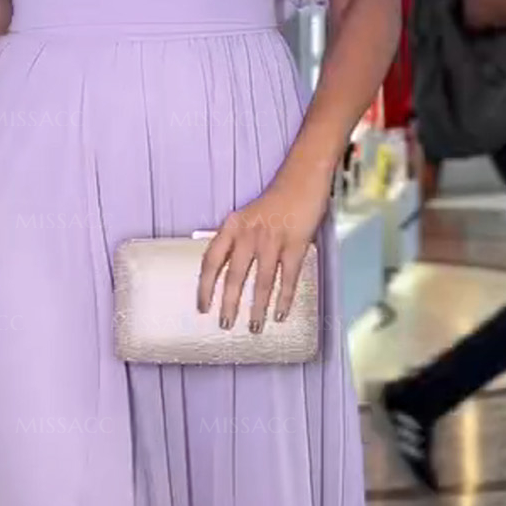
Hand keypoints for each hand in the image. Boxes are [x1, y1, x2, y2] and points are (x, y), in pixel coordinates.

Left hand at [197, 175, 330, 333]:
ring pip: (261, 282)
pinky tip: (281, 313)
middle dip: (229, 304)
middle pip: (234, 276)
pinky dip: (284, 298)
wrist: (303, 177)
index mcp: (232, 225)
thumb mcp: (246, 216)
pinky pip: (288, 278)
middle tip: (225, 325)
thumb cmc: (274, 199)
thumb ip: (236, 240)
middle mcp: (249, 233)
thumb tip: (226, 273)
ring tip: (255, 327)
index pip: (211, 260)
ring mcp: (273, 239)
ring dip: (257, 308)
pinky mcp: (296, 244)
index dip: (204, 287)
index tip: (202, 307)